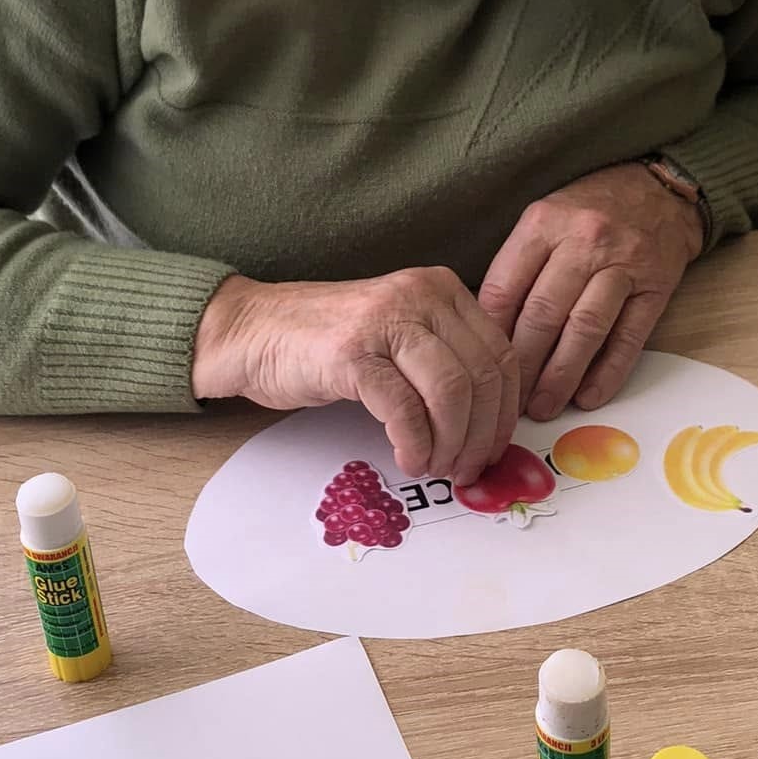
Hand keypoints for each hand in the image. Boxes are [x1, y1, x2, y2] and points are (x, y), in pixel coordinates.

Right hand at [192, 268, 518, 484]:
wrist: (252, 332)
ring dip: (451, 444)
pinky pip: (405, 409)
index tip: (493, 448)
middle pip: (484, 377)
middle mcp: (421, 295)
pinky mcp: (353, 352)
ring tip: (436, 467)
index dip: (504, 413)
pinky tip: (409, 459)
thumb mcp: (401, 338)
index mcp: (441, 289)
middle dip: (482, 436)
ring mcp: (386, 320)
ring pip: (452, 393)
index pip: (501, 356)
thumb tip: (489, 426)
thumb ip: (444, 363)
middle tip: (466, 469)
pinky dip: (415, 444)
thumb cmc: (326, 344)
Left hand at [477, 163, 704, 422]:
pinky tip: (588, 397)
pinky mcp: (655, 288)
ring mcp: (623, 265)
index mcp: (544, 224)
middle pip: (543, 314)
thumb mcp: (543, 221)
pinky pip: (628, 338)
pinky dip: (607, 372)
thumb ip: (517, 269)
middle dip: (523, 367)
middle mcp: (583, 241)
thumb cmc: (589, 212)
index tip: (481, 367)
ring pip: (584, 329)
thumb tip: (488, 333)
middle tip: (509, 402)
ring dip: (560, 376)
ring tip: (543, 408)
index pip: (506, 288)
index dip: (490, 336)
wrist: (657, 190)